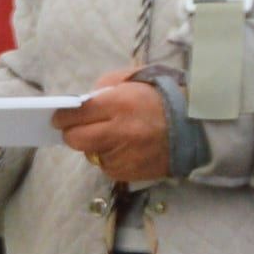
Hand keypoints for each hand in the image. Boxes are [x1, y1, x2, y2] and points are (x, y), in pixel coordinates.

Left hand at [57, 72, 176, 187]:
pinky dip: (109, 158)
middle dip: (72, 133)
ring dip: (94, 146)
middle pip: (75, 139)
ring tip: (112, 136)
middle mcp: (119, 131)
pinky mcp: (128, 173)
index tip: (59, 117)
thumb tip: (80, 102)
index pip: (77, 113)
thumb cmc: (161, 100)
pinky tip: (125, 148)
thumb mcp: (135, 81)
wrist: (195, 128)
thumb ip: (105, 87)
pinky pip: (106, 167)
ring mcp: (124, 155)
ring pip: (89, 154)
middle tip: (76, 129)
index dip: (63, 116)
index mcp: (120, 104)